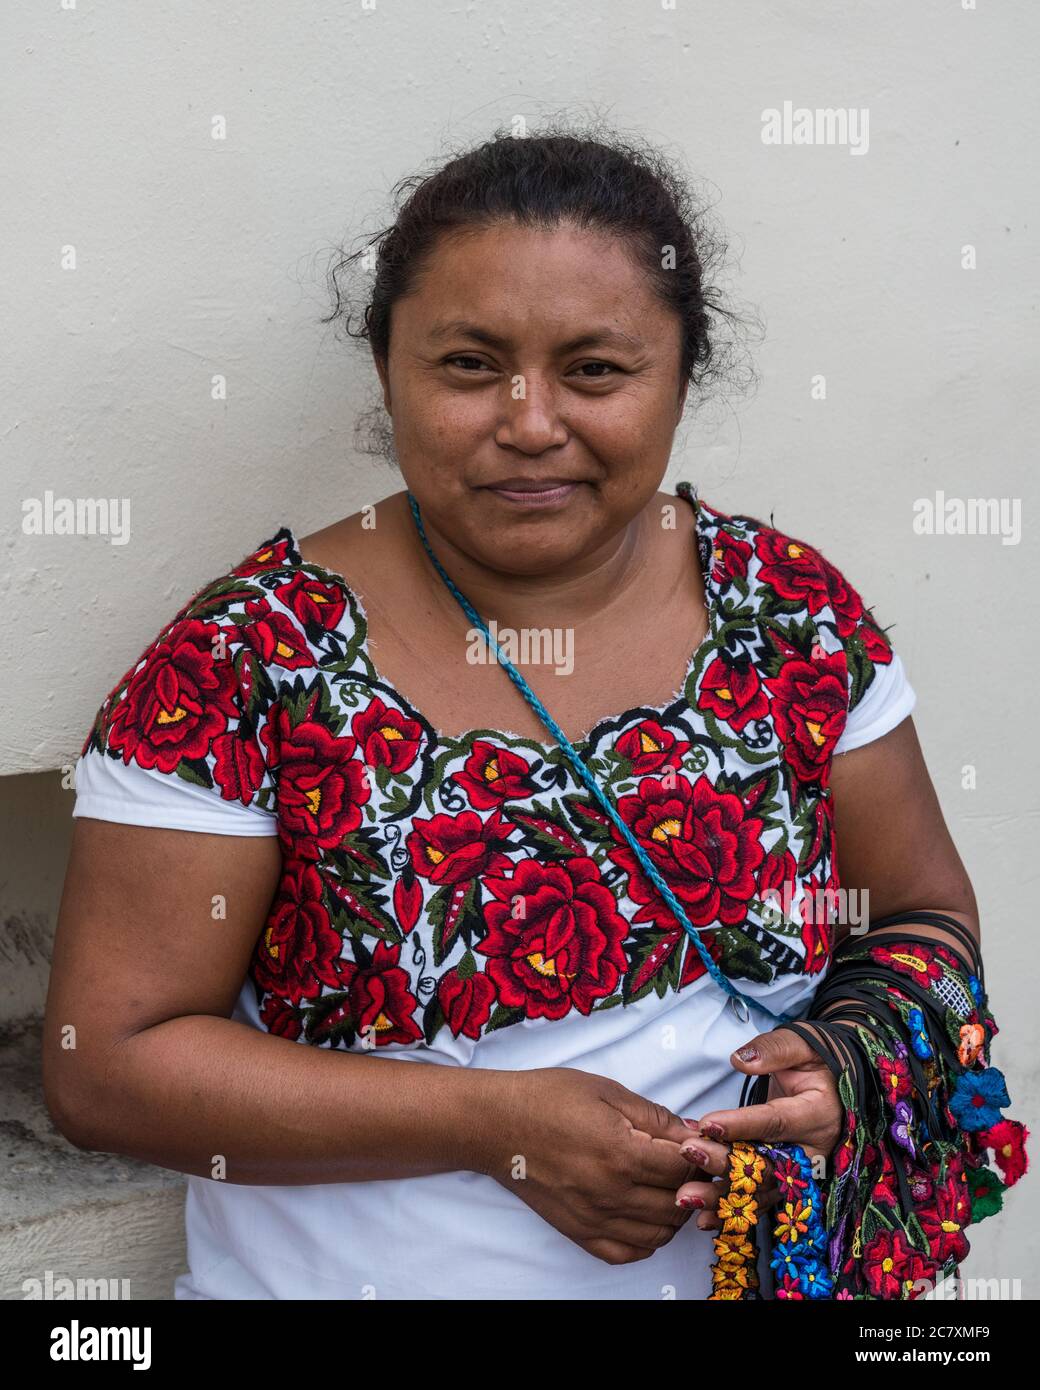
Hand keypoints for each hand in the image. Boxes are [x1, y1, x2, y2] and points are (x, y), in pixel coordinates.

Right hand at [481, 1066, 705, 1264]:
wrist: (497, 1124)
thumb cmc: (547, 1099)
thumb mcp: (606, 1091)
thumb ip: (653, 1116)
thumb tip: (692, 1133)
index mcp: (621, 1153)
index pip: (684, 1168)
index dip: (697, 1154)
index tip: (695, 1144)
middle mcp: (611, 1193)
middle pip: (677, 1204)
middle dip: (692, 1185)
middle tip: (688, 1166)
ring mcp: (594, 1218)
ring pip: (659, 1234)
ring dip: (674, 1213)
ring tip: (669, 1188)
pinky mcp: (578, 1232)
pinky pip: (626, 1252)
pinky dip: (646, 1240)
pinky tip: (645, 1215)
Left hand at [673, 1024, 843, 1230]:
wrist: (834, 1084)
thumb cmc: (814, 1060)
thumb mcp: (800, 1044)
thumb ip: (772, 1051)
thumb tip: (740, 1060)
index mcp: (817, 1113)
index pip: (775, 1122)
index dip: (741, 1125)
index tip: (707, 1124)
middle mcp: (812, 1150)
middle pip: (765, 1164)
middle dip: (724, 1163)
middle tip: (688, 1153)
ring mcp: (801, 1173)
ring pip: (760, 1191)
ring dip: (722, 1198)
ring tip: (686, 1197)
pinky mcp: (788, 1183)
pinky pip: (760, 1201)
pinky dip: (732, 1211)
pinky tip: (702, 1219)